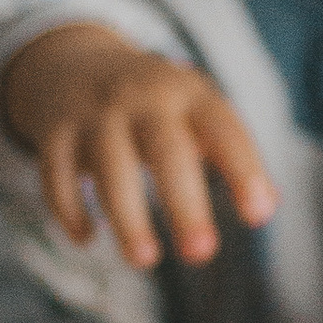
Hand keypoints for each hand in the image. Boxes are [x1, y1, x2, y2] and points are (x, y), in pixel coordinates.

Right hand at [0, 23, 276, 269]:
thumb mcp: (196, 109)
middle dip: (184, 205)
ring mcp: (95, 115)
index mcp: (188, 94)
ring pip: (110, 168)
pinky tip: (86, 239)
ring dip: (127, 217)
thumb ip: (231, 153)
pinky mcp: (54, 133)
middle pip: (166, 152)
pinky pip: (57, 175)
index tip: (259, 215)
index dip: (243, 170)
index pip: (223, 131)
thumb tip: (268, 206)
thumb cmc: (153, 102)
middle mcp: (142, 100)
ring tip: (146, 261)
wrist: (74, 62)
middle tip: (201, 253)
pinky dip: (69, 210)